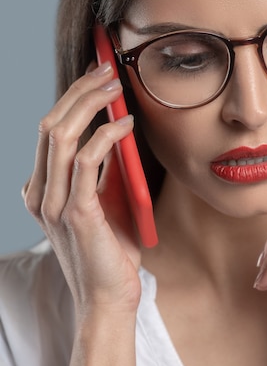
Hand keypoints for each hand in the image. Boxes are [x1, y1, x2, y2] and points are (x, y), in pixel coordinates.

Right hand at [23, 62, 141, 315]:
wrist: (108, 297)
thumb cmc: (109, 249)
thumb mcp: (103, 200)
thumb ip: (101, 169)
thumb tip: (116, 128)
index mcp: (43, 188)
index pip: (50, 128)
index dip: (71, 96)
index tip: (96, 73)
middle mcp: (40, 192)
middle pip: (52, 124)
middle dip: (79, 90)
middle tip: (106, 68)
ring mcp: (53, 203)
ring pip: (62, 135)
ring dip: (90, 103)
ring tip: (116, 85)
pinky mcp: (75, 213)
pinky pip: (86, 161)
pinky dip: (106, 135)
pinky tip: (126, 124)